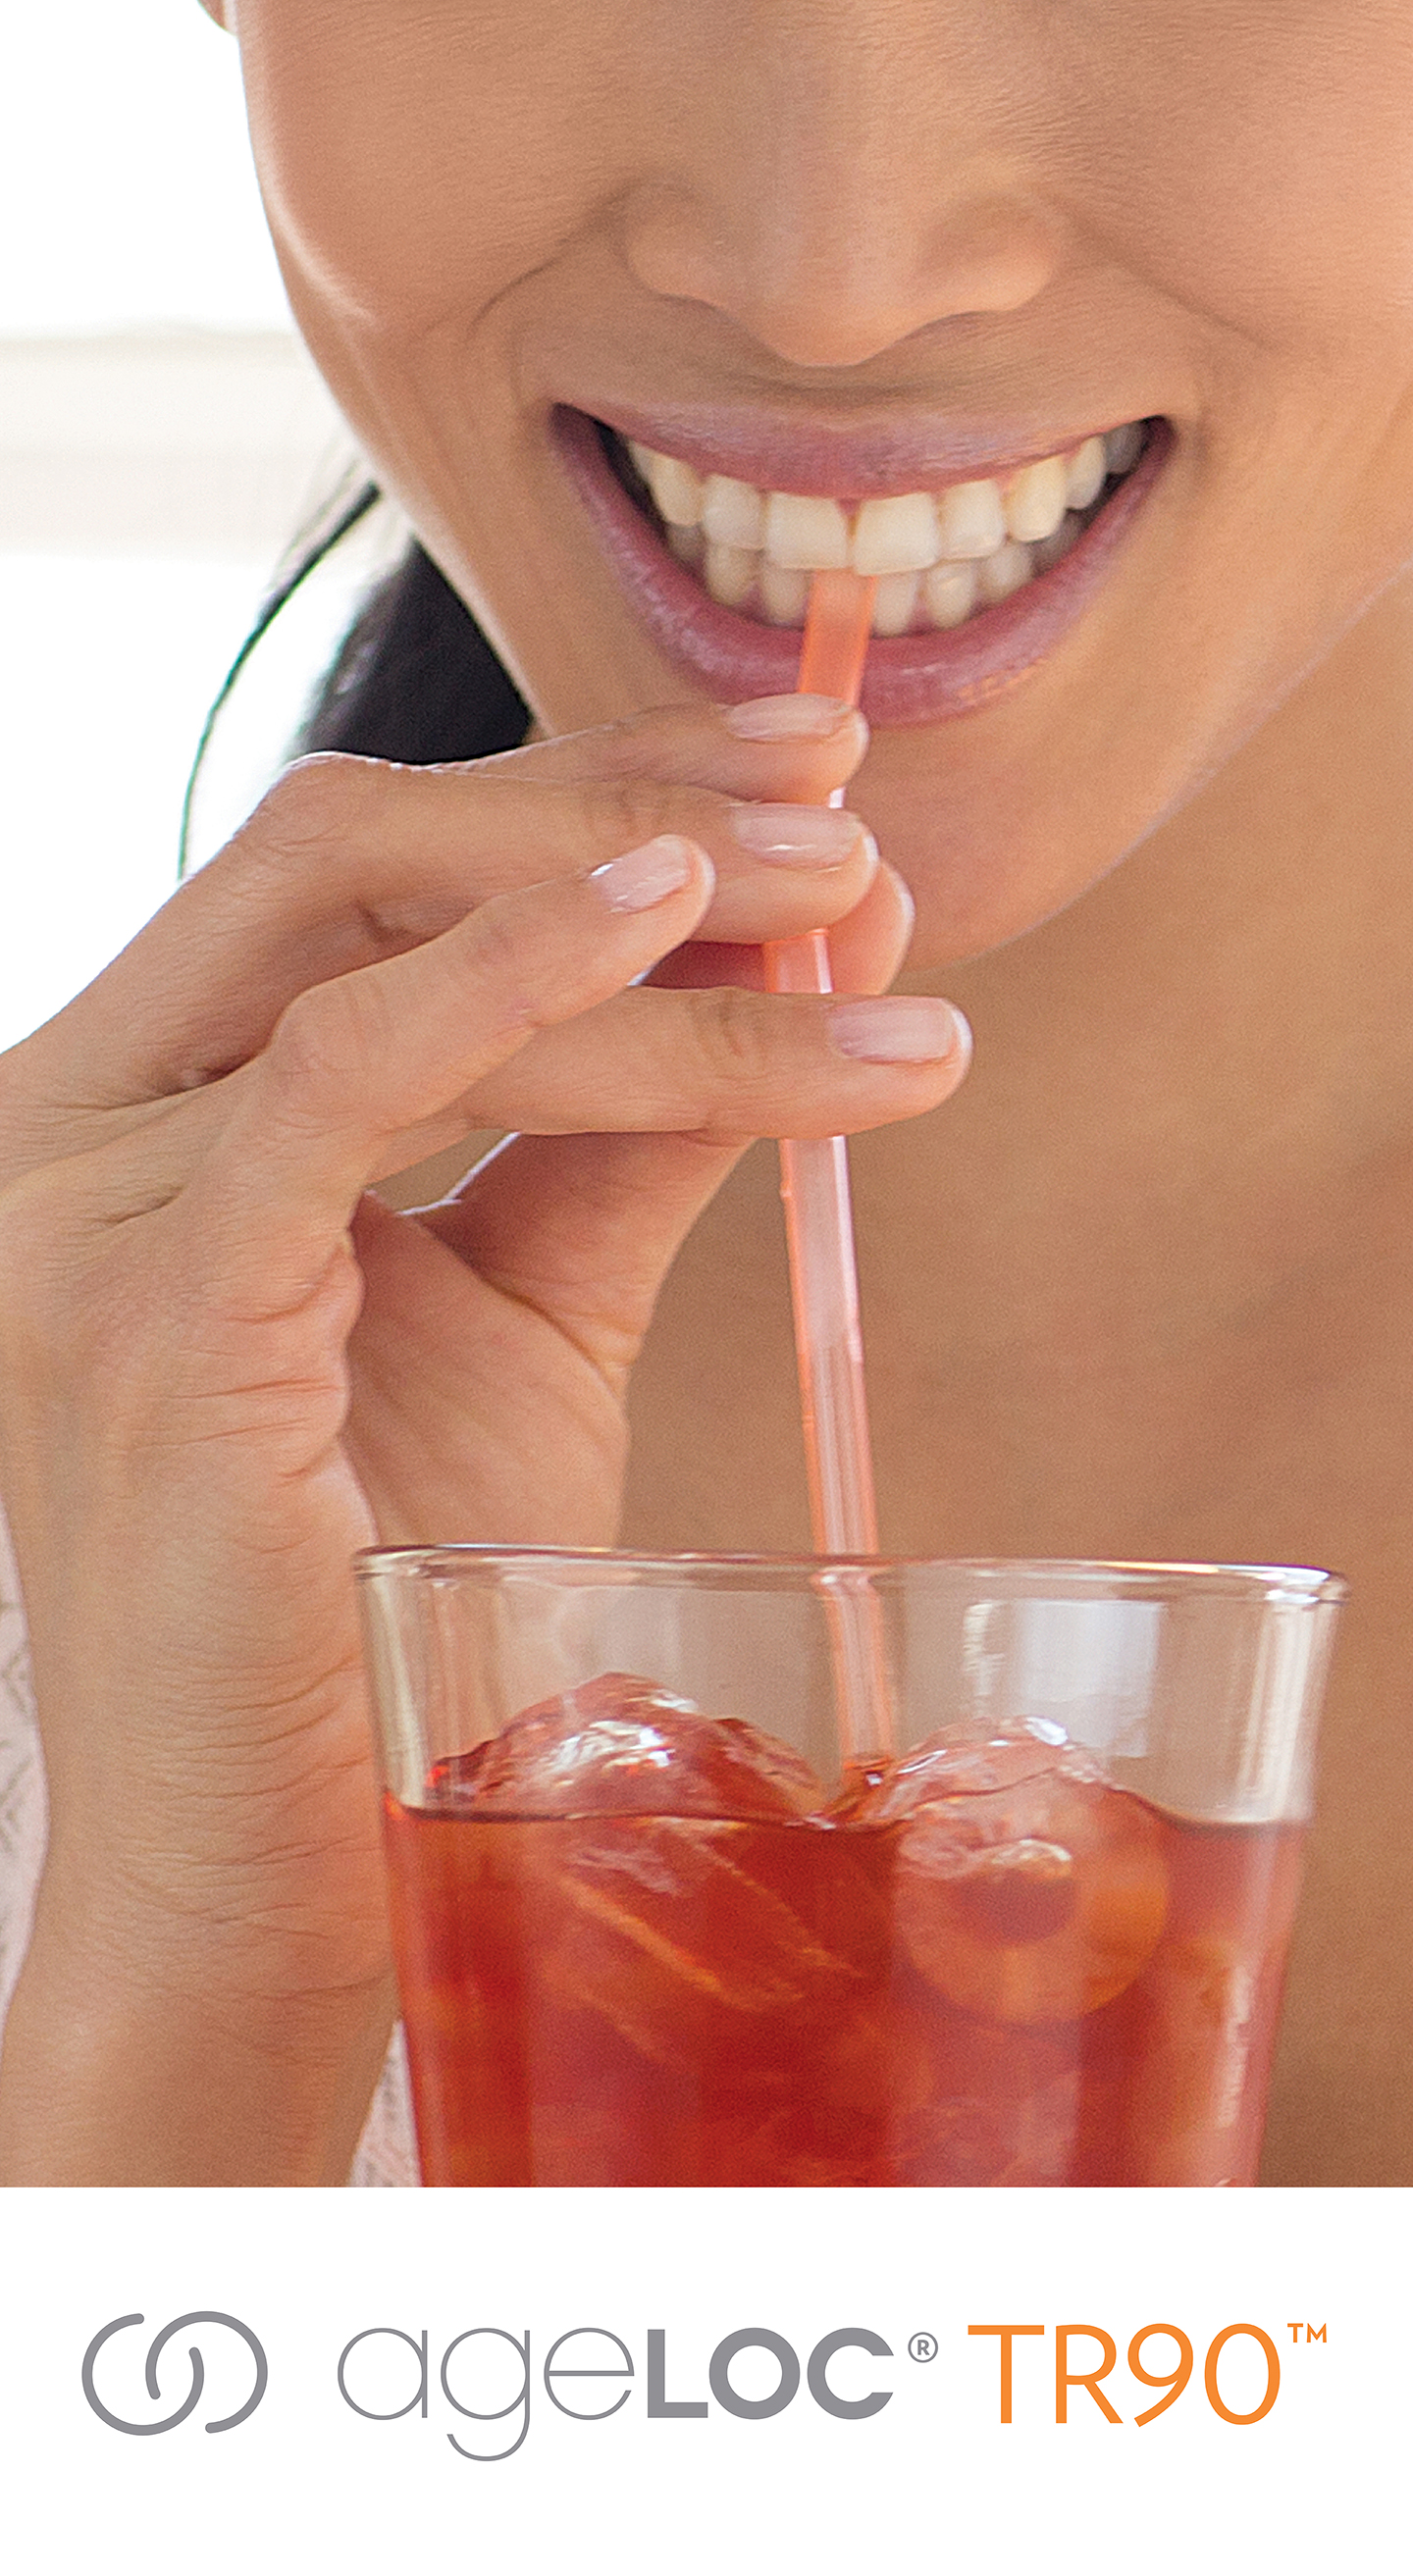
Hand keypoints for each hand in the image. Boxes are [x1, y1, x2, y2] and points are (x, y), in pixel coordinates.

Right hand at [0, 694, 967, 2176]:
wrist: (286, 1882)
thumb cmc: (394, 1601)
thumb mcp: (529, 1312)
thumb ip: (631, 1126)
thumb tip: (811, 940)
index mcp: (148, 1097)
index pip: (356, 864)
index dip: (579, 783)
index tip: (798, 775)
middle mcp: (76, 1121)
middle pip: (344, 849)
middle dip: (612, 798)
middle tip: (846, 819)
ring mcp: (82, 1212)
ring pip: (375, 945)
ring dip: (634, 897)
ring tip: (847, 906)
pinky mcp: (143, 1313)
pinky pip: (334, 1077)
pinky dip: (511, 978)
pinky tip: (667, 927)